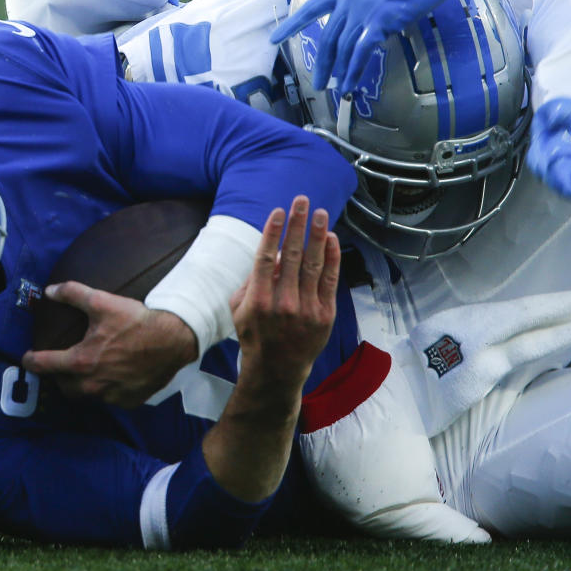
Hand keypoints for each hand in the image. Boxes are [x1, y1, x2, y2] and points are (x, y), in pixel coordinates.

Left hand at [21, 282, 197, 407]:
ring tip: (83, 371)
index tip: (27, 359)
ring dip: (79, 385)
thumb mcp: (101, 301)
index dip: (31, 361)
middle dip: (57, 376)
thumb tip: (49, 291)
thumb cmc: (136, 321)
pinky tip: (109, 377)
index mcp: (81, 361)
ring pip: (85, 395)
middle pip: (63, 385)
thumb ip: (72, 294)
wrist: (173, 340)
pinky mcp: (128, 401)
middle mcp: (92, 384)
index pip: (45, 365)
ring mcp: (110, 396)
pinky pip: (108, 399)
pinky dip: (104, 390)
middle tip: (59, 364)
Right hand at [230, 197, 339, 391]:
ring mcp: (306, 309)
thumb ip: (251, 282)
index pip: (265, 257)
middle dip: (297, 224)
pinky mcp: (325, 314)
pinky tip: (331, 239)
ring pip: (313, 263)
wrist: (277, 369)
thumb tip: (271, 256)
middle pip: (292, 255)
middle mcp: (283, 302)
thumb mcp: (239, 309)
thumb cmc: (255, 335)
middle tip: (302, 201)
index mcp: (258, 300)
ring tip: (320, 213)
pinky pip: (329, 280)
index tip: (278, 212)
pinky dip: (331, 257)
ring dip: (317, 234)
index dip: (273, 232)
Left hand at [270, 0, 465, 97]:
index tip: (274, 39)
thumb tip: (345, 3)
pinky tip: (350, 84)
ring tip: (336, 90)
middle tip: (318, 82)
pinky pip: (360, 51)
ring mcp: (363, 9)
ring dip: (339, 72)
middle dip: (322, 63)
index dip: (291, 25)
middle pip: (327, 37)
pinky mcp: (380, 20)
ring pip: (343, 48)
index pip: (311, 8)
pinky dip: (354, 70)